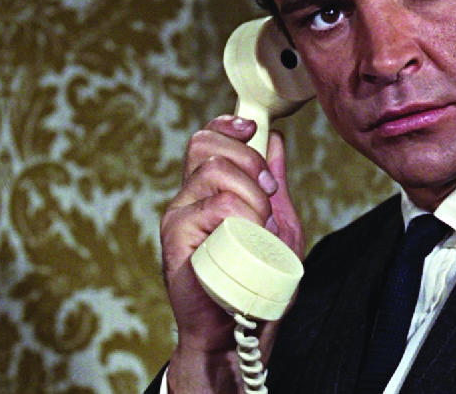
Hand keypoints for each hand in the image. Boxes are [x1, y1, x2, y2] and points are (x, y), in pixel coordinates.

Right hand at [160, 115, 304, 392]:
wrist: (242, 331)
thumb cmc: (257, 283)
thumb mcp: (279, 224)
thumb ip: (274, 185)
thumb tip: (275, 140)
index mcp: (209, 192)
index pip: (207, 140)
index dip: (227, 125)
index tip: (251, 128)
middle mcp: (188, 199)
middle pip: (205, 144)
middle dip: (247, 158)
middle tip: (268, 190)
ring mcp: (179, 218)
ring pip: (214, 173)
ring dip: (251, 195)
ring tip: (261, 226)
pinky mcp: (176, 240)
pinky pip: (211, 207)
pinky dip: (239, 217)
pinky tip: (246, 238)